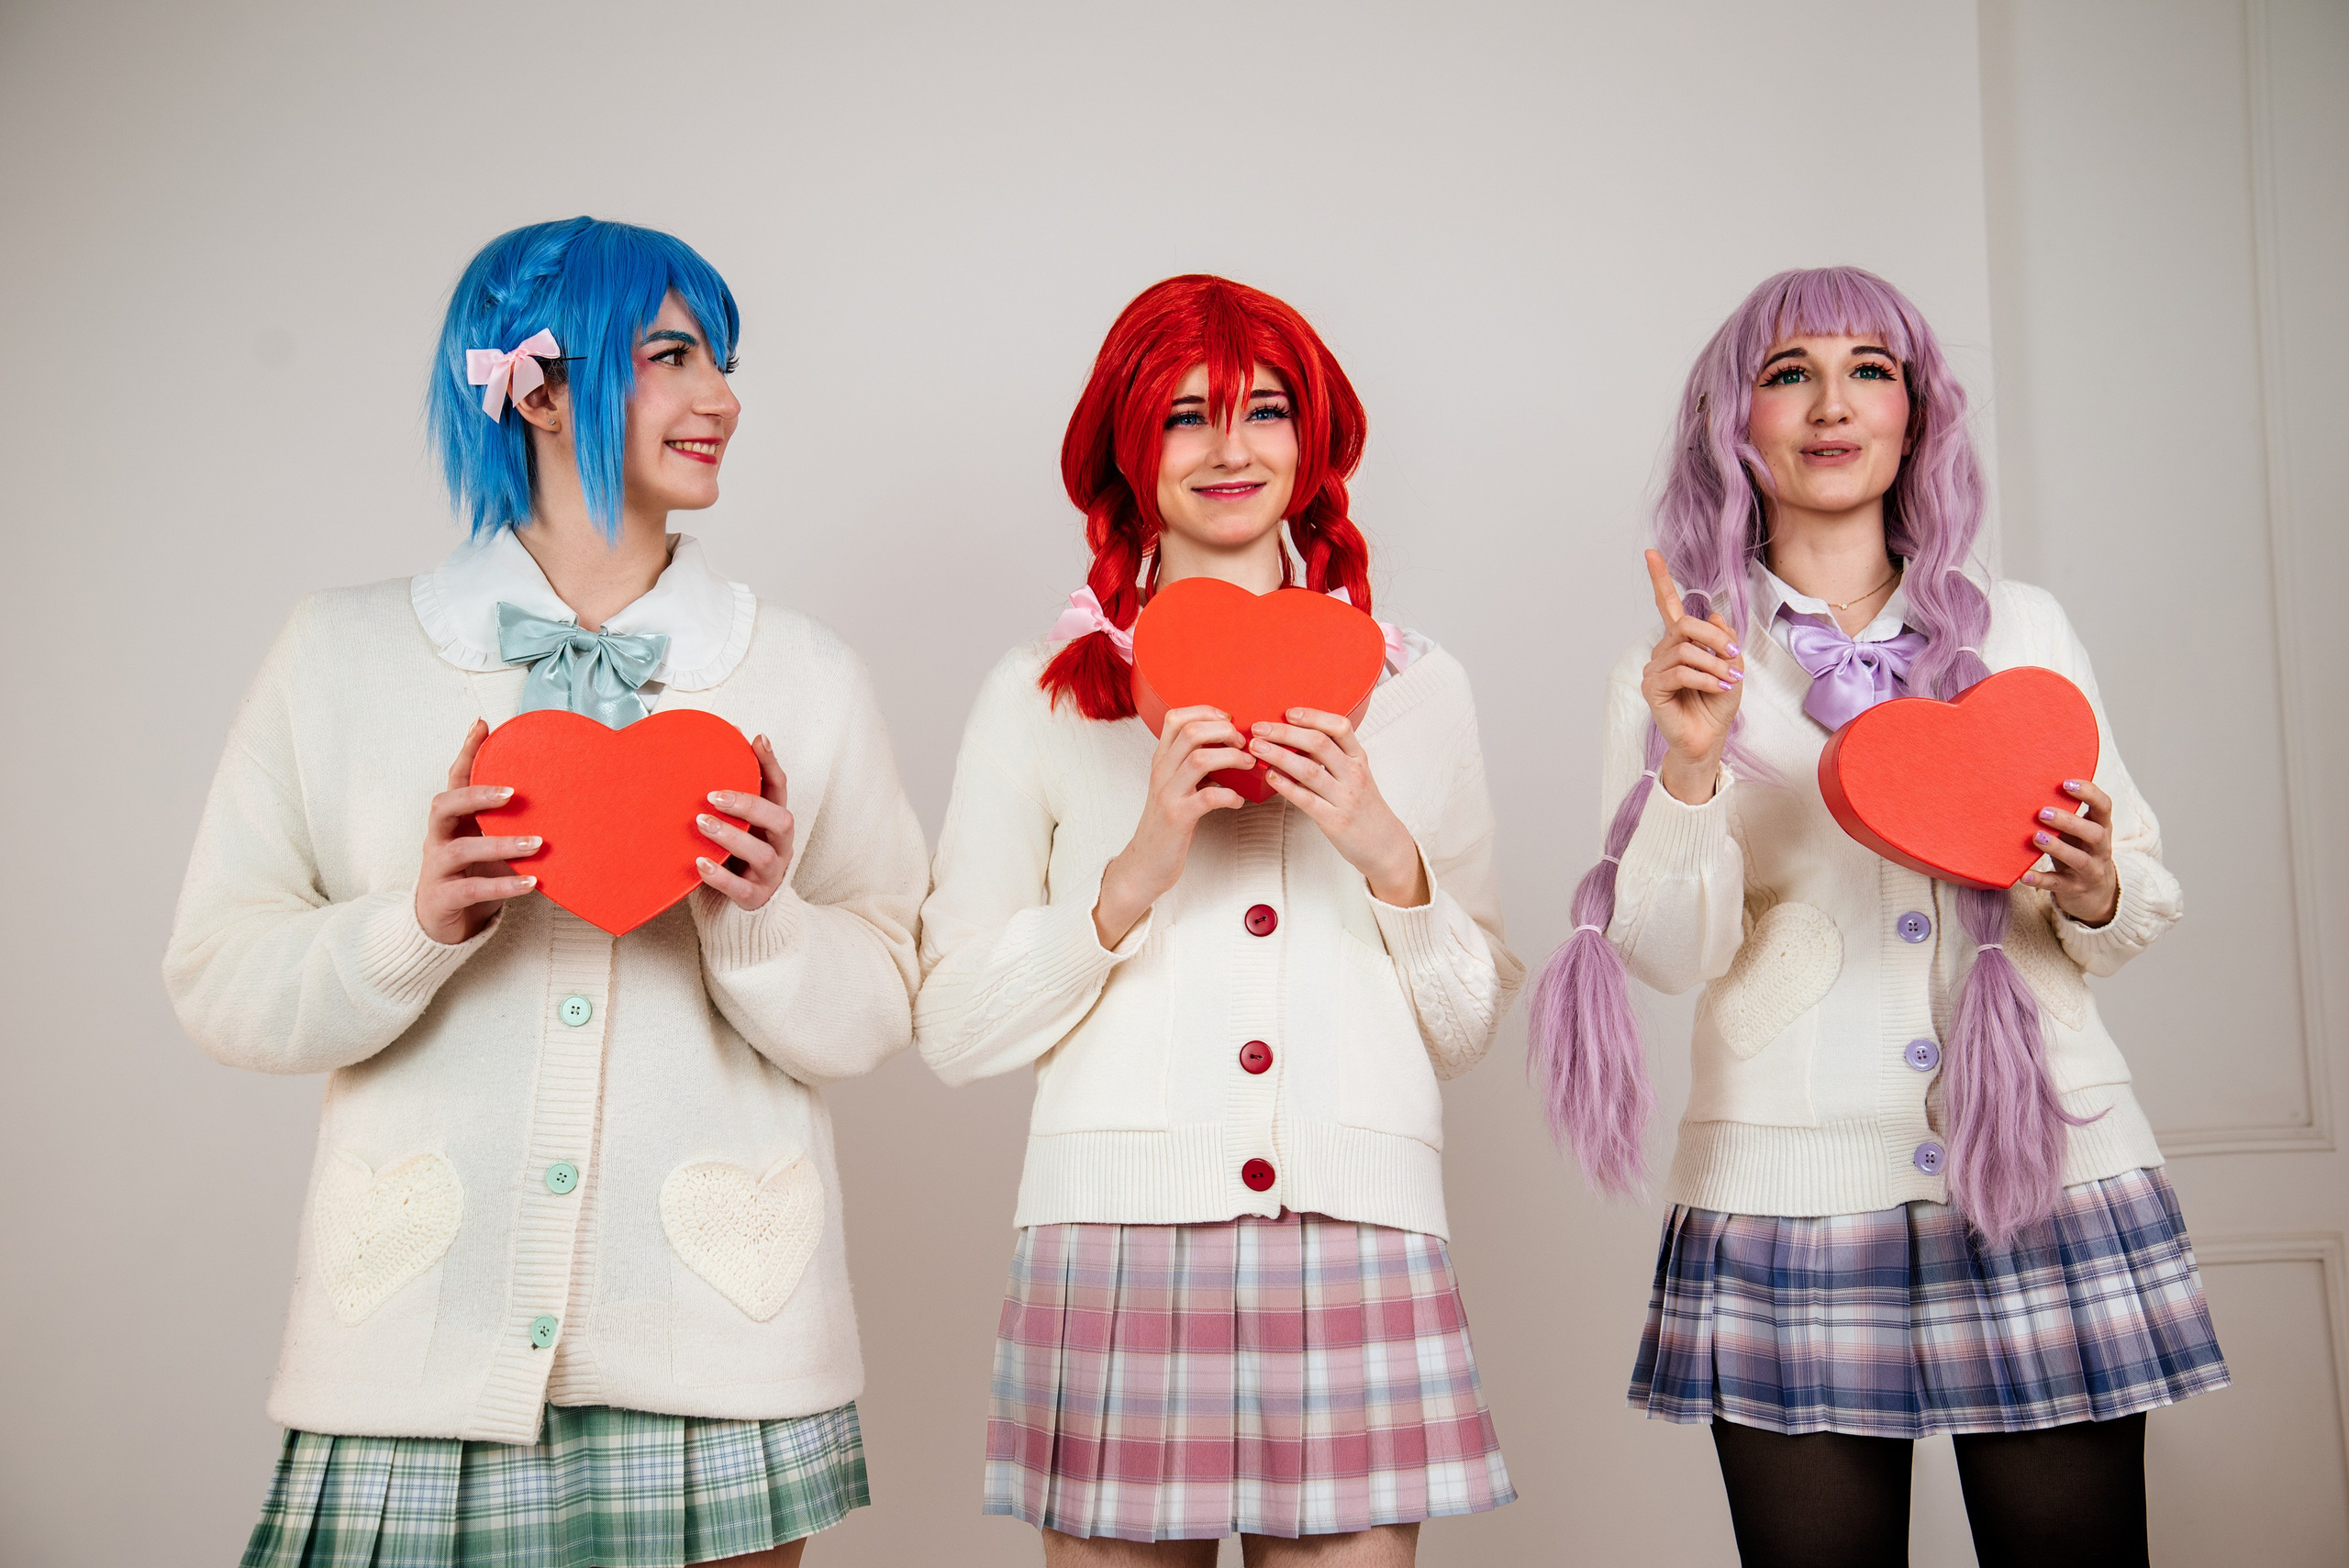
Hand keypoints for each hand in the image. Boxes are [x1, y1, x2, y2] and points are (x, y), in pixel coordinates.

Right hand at [415, 719, 539, 945]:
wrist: (444, 925)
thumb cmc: (474, 875)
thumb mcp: (489, 842)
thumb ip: (510, 821)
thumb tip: (559, 796)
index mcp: (451, 820)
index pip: (454, 779)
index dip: (465, 752)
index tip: (482, 725)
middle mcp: (438, 838)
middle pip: (444, 806)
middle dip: (476, 795)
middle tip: (513, 792)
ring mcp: (437, 868)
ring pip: (461, 849)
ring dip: (500, 844)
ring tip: (537, 844)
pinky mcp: (443, 898)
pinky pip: (472, 889)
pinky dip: (503, 885)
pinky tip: (532, 883)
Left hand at [697, 735, 794, 911]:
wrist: (744, 903)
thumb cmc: (737, 853)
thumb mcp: (739, 823)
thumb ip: (732, 793)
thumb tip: (721, 740)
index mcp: (775, 822)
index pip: (780, 788)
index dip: (771, 764)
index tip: (758, 740)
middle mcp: (780, 845)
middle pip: (780, 820)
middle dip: (749, 805)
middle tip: (714, 797)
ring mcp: (770, 873)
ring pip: (761, 854)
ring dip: (731, 836)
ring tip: (702, 824)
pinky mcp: (755, 897)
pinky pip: (741, 888)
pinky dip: (720, 875)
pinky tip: (700, 863)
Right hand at [1093, 705, 1251, 946]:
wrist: (1146, 863)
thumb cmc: (1167, 824)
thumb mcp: (1174, 787)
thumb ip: (1192, 766)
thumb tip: (1227, 747)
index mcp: (1161, 760)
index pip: (1176, 717)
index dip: (1206, 711)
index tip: (1229, 720)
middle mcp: (1161, 772)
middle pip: (1191, 732)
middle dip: (1225, 731)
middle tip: (1244, 743)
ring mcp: (1168, 794)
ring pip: (1200, 758)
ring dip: (1232, 758)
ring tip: (1248, 765)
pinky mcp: (1178, 818)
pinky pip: (1208, 797)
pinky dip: (1230, 796)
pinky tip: (1238, 801)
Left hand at [1249, 709, 1427, 906]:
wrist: (1385, 844)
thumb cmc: (1364, 807)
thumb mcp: (1355, 776)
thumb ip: (1331, 758)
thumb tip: (1294, 739)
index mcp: (1359, 758)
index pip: (1339, 727)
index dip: (1313, 716)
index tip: (1288, 712)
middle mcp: (1354, 774)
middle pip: (1319, 744)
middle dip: (1285, 732)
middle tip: (1259, 728)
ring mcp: (1345, 797)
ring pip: (1309, 770)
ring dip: (1279, 755)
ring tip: (1257, 748)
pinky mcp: (1335, 820)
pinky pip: (1306, 800)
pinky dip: (1286, 786)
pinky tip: (1270, 776)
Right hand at [1640, 549, 1743, 804]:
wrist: (1708, 740)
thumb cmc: (1716, 707)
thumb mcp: (1731, 668)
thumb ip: (1724, 641)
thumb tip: (1717, 616)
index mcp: (1680, 643)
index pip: (1667, 605)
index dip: (1660, 579)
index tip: (1651, 553)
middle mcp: (1663, 652)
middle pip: (1684, 623)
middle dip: (1714, 635)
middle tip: (1733, 652)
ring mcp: (1655, 669)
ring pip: (1685, 648)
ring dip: (1714, 663)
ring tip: (1728, 681)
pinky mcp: (1653, 688)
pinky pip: (1680, 671)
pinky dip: (1705, 678)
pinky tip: (1716, 689)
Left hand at [2022, 777, 2119, 924]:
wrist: (2097, 894)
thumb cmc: (2080, 851)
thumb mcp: (2079, 832)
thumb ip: (2065, 815)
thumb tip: (2032, 788)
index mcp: (2101, 828)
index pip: (2104, 807)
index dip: (2089, 793)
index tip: (2067, 783)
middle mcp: (2100, 849)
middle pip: (2094, 833)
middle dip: (2069, 821)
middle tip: (2042, 812)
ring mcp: (2090, 871)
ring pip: (2079, 859)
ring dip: (2057, 847)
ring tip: (2036, 836)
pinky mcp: (2074, 888)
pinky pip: (2058, 884)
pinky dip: (2041, 879)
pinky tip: (2024, 875)